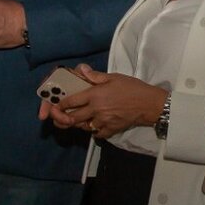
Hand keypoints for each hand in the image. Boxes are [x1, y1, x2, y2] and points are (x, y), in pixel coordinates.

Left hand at [37, 65, 164, 138]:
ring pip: (84, 127)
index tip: (55, 106)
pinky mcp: (111, 130)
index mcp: (95, 95)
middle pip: (73, 118)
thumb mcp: (114, 77)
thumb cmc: (132, 87)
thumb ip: (95, 76)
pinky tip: (94, 126)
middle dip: (63, 118)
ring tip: (77, 120)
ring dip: (79, 124)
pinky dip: (94, 131)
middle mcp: (96, 110)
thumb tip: (81, 70)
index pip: (72, 101)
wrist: (149, 104)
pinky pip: (98, 134)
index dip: (60, 105)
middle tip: (60, 117)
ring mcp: (103, 121)